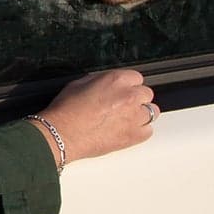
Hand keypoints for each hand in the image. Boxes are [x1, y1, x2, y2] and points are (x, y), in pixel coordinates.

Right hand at [38, 68, 155, 163]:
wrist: (62, 134)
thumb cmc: (66, 111)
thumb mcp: (79, 84)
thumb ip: (100, 82)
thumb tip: (106, 85)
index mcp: (116, 80)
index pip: (136, 77)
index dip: (128, 85)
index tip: (122, 91)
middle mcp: (129, 96)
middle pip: (146, 94)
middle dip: (136, 99)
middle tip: (122, 106)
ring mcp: (134, 116)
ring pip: (152, 112)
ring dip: (140, 114)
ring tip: (125, 119)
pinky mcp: (134, 135)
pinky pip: (148, 131)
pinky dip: (140, 130)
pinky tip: (126, 130)